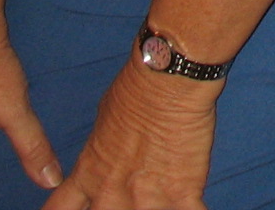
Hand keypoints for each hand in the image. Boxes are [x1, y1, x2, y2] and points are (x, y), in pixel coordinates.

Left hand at [42, 63, 217, 209]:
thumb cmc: (135, 88)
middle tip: (127, 200)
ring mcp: (147, 198)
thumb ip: (102, 148)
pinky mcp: (182, 193)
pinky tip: (195, 205)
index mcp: (90, 173)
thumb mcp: (104, 117)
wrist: (169, 79)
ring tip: (161, 200)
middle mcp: (113, 193)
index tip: (78, 208)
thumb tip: (106, 150)